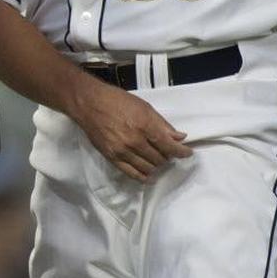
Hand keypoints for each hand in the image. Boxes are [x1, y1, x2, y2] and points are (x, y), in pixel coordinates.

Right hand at [69, 76, 192, 181]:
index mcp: (145, 125)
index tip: (187, 153)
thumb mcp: (144, 107)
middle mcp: (135, 141)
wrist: (89, 104)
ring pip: (149, 168)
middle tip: (167, 151)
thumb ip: (162, 124)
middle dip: (167, 156)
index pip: (169, 146)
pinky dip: (143, 176)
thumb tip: (180, 137)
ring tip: (157, 159)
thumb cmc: (117, 101)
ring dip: (157, 165)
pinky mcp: (112, 158)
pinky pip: (132, 173)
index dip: (182, 152)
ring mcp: (123, 151)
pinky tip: (148, 174)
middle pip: (160, 158)